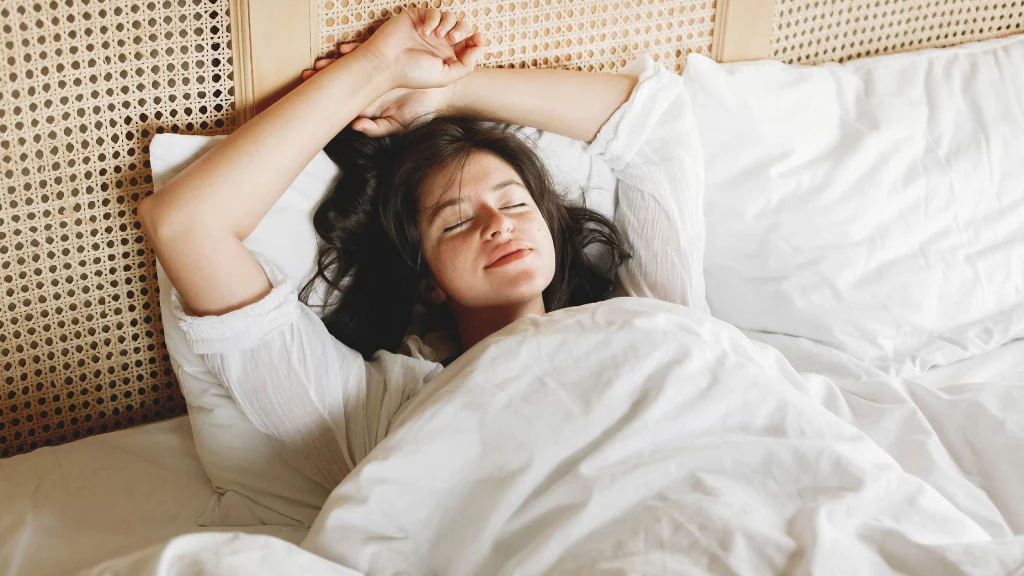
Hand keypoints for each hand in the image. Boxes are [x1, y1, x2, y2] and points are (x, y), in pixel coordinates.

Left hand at [302, 42, 458, 136]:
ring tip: (320, 63)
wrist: (440, 91)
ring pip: (351, 64)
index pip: (344, 97)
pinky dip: (354, 50)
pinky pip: (366, 50)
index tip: (310, 93)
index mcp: (368, 100)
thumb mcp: (399, 124)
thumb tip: (354, 126)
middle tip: (306, 75)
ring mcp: (377, 69)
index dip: (327, 94)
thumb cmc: (421, 109)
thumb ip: (377, 129)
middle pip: (342, 79)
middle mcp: (369, 83)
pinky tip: (343, 50)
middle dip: (324, 76)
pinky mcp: (386, 56)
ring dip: (334, 63)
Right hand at [347, 6, 484, 90]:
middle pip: (462, 27)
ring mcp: (429, 29)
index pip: (469, 44)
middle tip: (452, 39)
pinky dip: (433, 19)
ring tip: (437, 35)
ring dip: (448, 24)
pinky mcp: (417, 18)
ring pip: (450, 16)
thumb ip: (466, 65)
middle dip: (462, 30)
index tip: (477, 38)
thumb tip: (478, 45)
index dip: (476, 39)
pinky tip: (424, 31)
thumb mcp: (445, 76)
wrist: (386, 64)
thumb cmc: (413, 74)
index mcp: (448, 56)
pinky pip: (434, 11)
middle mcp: (440, 43)